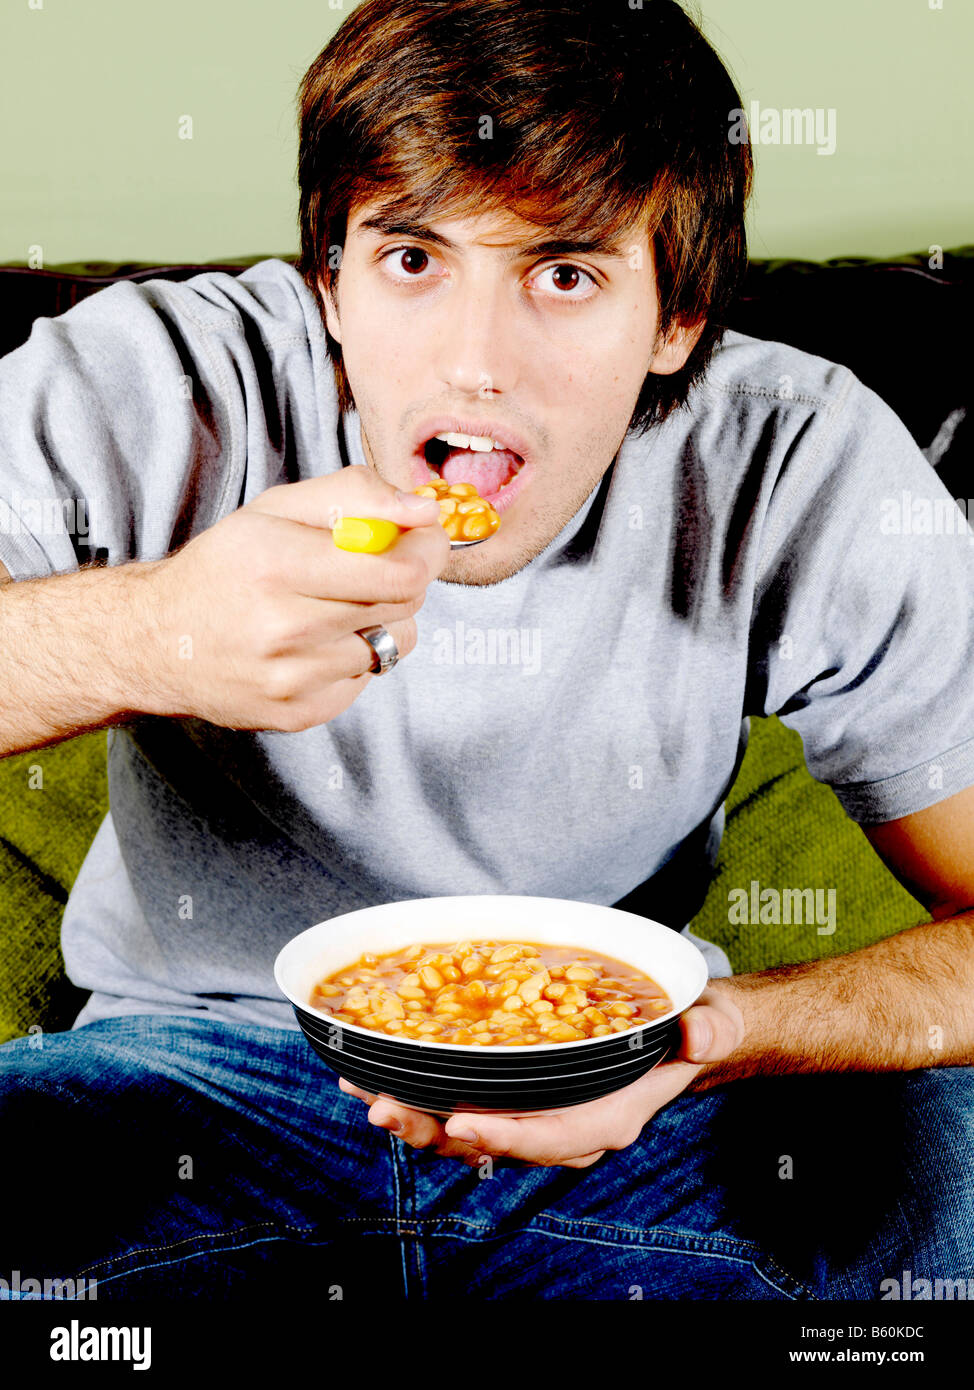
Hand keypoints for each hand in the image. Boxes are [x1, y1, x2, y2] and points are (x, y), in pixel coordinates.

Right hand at [141, 465, 449, 728]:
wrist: (156, 642)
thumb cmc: (225, 568)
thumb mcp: (276, 508)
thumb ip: (355, 495)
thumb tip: (425, 512)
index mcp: (277, 563)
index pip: (398, 572)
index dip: (428, 553)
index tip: (425, 541)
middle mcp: (282, 626)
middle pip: (403, 607)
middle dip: (406, 580)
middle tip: (382, 567)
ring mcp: (289, 678)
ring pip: (389, 646)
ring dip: (377, 623)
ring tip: (332, 611)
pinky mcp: (296, 714)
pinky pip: (363, 682)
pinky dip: (351, 660)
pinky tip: (312, 647)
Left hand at [338, 986, 744, 1168]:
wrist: (681, 1036)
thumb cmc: (691, 1028)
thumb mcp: (710, 1022)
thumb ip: (707, 1030)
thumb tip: (698, 1035)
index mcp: (611, 1115)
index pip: (556, 1138)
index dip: (509, 1136)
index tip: (464, 1124)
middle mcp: (567, 1126)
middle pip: (496, 1142)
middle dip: (437, 1131)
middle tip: (385, 1109)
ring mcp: (539, 1115)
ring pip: (470, 1130)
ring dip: (416, 1115)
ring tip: (363, 1092)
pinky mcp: (518, 1097)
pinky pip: (464, 1104)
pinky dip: (422, 1093)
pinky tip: (379, 1075)